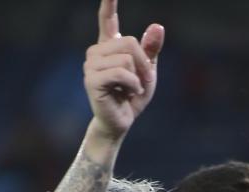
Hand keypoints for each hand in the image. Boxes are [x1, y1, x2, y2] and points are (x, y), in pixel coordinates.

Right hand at [84, 0, 163, 138]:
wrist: (121, 122)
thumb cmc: (132, 96)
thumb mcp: (148, 71)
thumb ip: (151, 49)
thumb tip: (157, 26)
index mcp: (109, 46)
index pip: (107, 19)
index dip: (108, 3)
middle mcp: (96, 52)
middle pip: (129, 42)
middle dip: (143, 62)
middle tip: (144, 81)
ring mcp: (91, 66)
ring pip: (126, 57)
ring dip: (138, 76)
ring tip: (133, 88)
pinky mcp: (92, 80)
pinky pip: (121, 72)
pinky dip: (132, 84)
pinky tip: (128, 93)